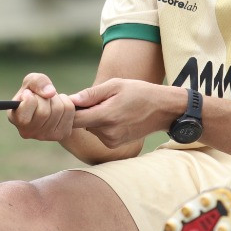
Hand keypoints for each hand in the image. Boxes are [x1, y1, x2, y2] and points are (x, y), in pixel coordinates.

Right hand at [8, 73, 75, 142]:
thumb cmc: (34, 92)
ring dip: (56, 98)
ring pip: (59, 109)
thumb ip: (36, 81)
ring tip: (49, 101)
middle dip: (45, 97)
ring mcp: (45, 136)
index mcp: (15, 118)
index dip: (29, 98)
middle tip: (41, 97)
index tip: (28, 93)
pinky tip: (58, 106)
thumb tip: (50, 93)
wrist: (48, 105)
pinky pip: (70, 111)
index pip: (24, 113)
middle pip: (44, 112)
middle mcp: (28, 132)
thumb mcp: (31, 82)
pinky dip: (66, 102)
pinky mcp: (61, 134)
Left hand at [70, 78, 185, 149]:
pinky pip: (99, 133)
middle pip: (81, 123)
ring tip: (112, 106)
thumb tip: (71, 100)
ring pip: (90, 128)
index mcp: (106, 116)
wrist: (162, 110)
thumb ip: (92, 94)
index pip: (74, 119)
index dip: (68, 110)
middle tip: (100, 99)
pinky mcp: (115, 145)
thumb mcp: (116, 85)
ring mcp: (111, 141)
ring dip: (94, 118)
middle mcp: (107, 133)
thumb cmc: (139, 92)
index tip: (69, 100)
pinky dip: (102, 125)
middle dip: (84, 111)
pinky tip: (116, 116)